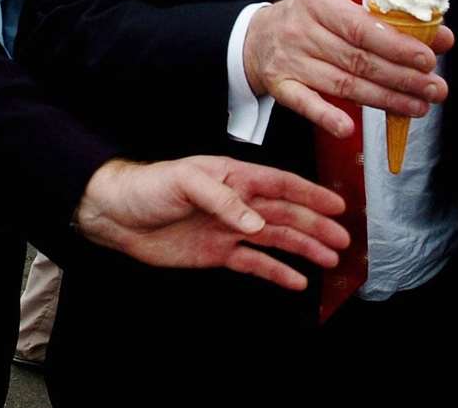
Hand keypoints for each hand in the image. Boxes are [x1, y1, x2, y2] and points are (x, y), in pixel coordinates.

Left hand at [74, 156, 349, 290]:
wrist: (115, 215)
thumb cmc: (146, 187)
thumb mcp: (183, 181)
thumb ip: (222, 199)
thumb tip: (256, 223)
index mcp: (231, 177)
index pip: (278, 184)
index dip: (308, 194)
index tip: (337, 204)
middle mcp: (235, 202)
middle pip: (284, 214)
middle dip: (315, 225)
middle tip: (343, 239)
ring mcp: (227, 228)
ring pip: (275, 238)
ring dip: (303, 247)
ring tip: (330, 259)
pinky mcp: (216, 252)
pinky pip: (253, 263)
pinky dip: (276, 271)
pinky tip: (297, 280)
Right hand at [242, 0, 451, 138]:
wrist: (256, 37)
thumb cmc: (309, 21)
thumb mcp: (341, 9)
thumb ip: (387, 24)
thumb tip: (442, 38)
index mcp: (317, 2)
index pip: (362, 28)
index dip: (397, 46)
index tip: (428, 59)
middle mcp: (301, 31)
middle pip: (357, 59)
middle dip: (402, 77)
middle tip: (434, 90)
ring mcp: (289, 60)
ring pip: (342, 85)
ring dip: (384, 99)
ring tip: (418, 107)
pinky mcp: (280, 86)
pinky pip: (304, 103)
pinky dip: (325, 116)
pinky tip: (347, 128)